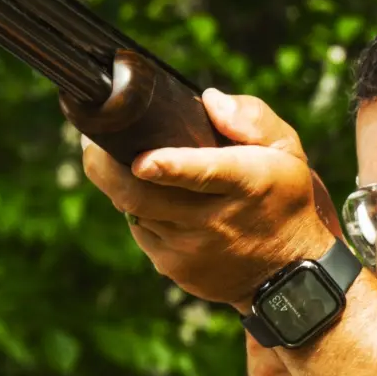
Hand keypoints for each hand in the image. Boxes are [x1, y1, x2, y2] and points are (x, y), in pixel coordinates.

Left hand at [81, 66, 338, 312]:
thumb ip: (251, 118)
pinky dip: (139, 211)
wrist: (288, 274)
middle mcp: (216, 220)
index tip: (141, 160)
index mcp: (246, 183)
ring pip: (135, 210)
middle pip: (144, 196)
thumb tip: (208, 101)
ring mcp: (192, 249)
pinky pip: (142, 231)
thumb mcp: (288, 149)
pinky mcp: (176, 268)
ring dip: (120, 184)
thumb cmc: (281, 196)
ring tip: (119, 161)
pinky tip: (153, 198)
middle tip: (88, 140)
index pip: (205, 174)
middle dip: (105, 168)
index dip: (170, 167)